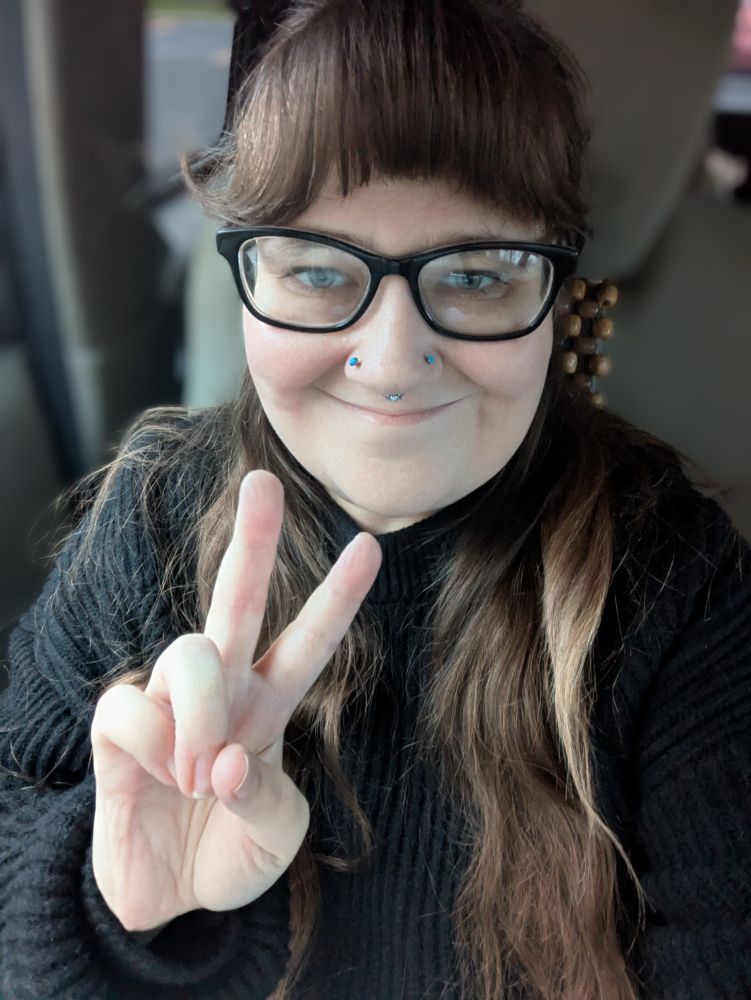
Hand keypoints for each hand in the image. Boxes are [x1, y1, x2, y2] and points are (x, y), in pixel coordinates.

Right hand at [90, 470, 381, 931]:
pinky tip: (157, 778)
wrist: (172, 900)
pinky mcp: (117, 727)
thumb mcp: (276, 838)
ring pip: (189, 656)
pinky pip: (132, 708)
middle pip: (236, 599)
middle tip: (262, 483)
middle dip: (253, 541)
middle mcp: (222, 689)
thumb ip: (265, 798)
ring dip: (200, 721)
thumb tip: (227, 758)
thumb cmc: (233, 852)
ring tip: (197, 779)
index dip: (338, 596)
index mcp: (270, 704)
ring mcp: (167, 701)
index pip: (309, 640)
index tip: (369, 545)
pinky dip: (153, 748)